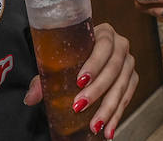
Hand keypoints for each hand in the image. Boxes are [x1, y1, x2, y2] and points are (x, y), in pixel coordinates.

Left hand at [24, 23, 136, 137]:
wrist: (88, 55)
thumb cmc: (75, 55)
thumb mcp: (60, 61)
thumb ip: (44, 79)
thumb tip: (31, 98)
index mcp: (104, 33)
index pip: (103, 46)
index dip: (94, 64)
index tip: (80, 81)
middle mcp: (120, 45)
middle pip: (114, 68)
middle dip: (97, 90)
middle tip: (80, 106)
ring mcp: (128, 62)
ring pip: (122, 85)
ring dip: (108, 108)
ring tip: (95, 125)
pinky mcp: (132, 78)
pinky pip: (127, 97)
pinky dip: (117, 114)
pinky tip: (109, 129)